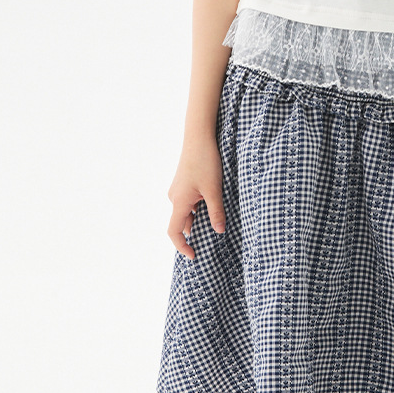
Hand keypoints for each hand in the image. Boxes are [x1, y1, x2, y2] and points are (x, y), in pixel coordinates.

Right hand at [167, 137, 225, 258]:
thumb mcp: (214, 189)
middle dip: (194, 234)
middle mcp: (175, 197)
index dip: (182, 247)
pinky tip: (213, 204)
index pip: (174, 232)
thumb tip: (219, 231)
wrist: (199, 137)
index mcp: (179, 202)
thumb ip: (216, 212)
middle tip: (211, 241)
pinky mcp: (184, 182)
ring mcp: (178, 189)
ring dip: (198, 219)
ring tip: (215, 222)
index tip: (194, 255)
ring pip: (186, 211)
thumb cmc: (206, 162)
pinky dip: (198, 208)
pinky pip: (189, 202)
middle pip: (181, 223)